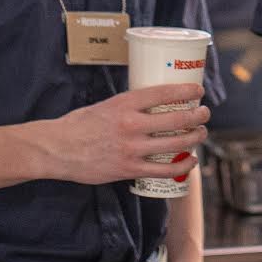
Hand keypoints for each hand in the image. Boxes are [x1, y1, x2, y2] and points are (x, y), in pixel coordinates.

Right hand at [42, 84, 209, 185]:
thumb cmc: (78, 125)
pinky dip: (182, 166)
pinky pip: (163, 170)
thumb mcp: (105, 105)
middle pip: (176, 120)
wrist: (57, 149)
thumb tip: (151, 104)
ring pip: (175, 144)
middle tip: (204, 114)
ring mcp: (131, 148)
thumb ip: (127, 106)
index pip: (163, 93)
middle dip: (197, 116)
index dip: (186, 92)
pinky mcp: (129, 169)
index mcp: (124, 103)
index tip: (198, 92)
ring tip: (201, 134)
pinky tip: (190, 161)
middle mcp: (130, 124)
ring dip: (194, 138)